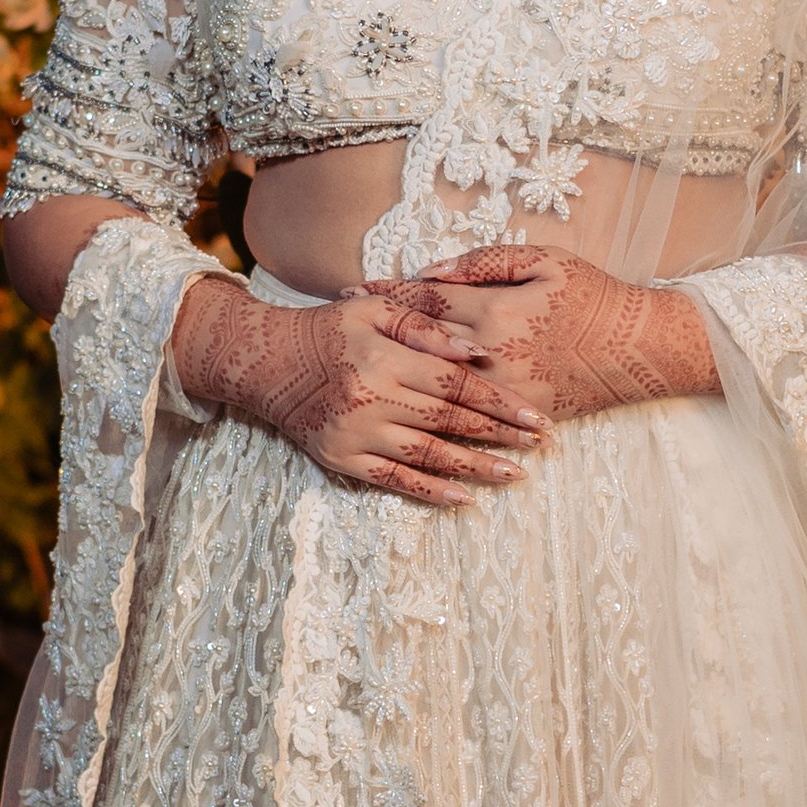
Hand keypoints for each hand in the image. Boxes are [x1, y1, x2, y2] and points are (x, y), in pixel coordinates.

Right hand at [169, 274, 549, 506]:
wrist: (266, 363)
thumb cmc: (328, 330)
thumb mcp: (373, 308)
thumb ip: (425, 324)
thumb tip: (477, 351)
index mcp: (385, 357)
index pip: (456, 383)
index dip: (499, 401)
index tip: (535, 415)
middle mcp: (372, 397)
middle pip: (450, 420)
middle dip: (500, 433)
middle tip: (540, 443)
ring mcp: (357, 432)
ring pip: (428, 454)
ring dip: (476, 467)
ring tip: (514, 474)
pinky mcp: (342, 459)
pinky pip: (394, 479)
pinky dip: (431, 491)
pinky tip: (463, 498)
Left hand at [374, 244, 717, 422]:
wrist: (639, 350)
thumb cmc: (595, 297)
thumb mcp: (544, 261)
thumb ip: (485, 263)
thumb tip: (431, 272)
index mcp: (494, 310)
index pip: (423, 300)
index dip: (383, 294)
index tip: (350, 291)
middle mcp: (489, 355)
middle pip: (417, 344)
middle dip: (376, 334)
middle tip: (338, 329)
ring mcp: (500, 390)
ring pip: (433, 384)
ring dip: (394, 374)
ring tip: (361, 368)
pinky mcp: (516, 414)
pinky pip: (463, 414)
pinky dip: (429, 407)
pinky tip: (404, 403)